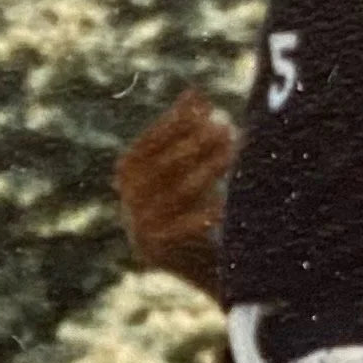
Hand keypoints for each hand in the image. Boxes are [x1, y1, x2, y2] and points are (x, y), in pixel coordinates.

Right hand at [114, 90, 233, 275]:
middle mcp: (127, 208)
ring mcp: (140, 232)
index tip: (201, 108)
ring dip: (207, 169)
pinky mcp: (159, 256)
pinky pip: (182, 231)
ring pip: (174, 195)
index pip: (142, 150)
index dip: (169, 127)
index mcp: (127, 185)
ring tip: (235, 150)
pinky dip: (203, 215)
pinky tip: (227, 202)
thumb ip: (186, 135)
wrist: (206, 270)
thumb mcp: (191, 169)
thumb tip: (194, 92)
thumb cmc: (199, 209)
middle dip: (192, 144)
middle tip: (225, 123)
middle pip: (158, 170)